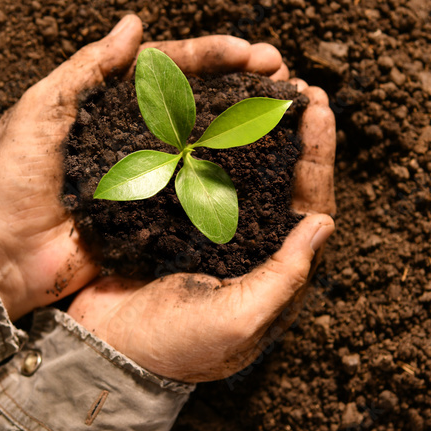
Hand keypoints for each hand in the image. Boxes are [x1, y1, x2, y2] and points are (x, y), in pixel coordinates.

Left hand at [0, 15, 289, 319]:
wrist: (4, 256)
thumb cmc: (12, 180)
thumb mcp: (40, 111)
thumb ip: (87, 68)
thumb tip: (135, 22)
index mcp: (110, 100)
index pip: (169, 66)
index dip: (212, 55)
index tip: (250, 53)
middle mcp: (137, 130)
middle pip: (200, 95)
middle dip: (243, 79)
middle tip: (282, 71)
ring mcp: (150, 170)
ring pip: (208, 135)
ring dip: (247, 118)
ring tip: (287, 105)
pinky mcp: (156, 209)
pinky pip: (200, 184)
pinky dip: (234, 169)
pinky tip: (265, 159)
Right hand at [67, 79, 335, 381]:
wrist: (108, 352)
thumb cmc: (179, 347)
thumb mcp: (238, 319)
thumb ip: (282, 276)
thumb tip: (322, 223)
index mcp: (273, 264)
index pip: (308, 200)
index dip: (317, 153)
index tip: (318, 107)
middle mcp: (248, 238)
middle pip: (281, 173)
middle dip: (290, 126)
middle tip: (292, 79)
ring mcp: (210, 223)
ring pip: (241, 162)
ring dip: (252, 121)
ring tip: (258, 78)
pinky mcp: (173, 214)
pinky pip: (196, 167)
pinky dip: (205, 134)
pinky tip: (205, 103)